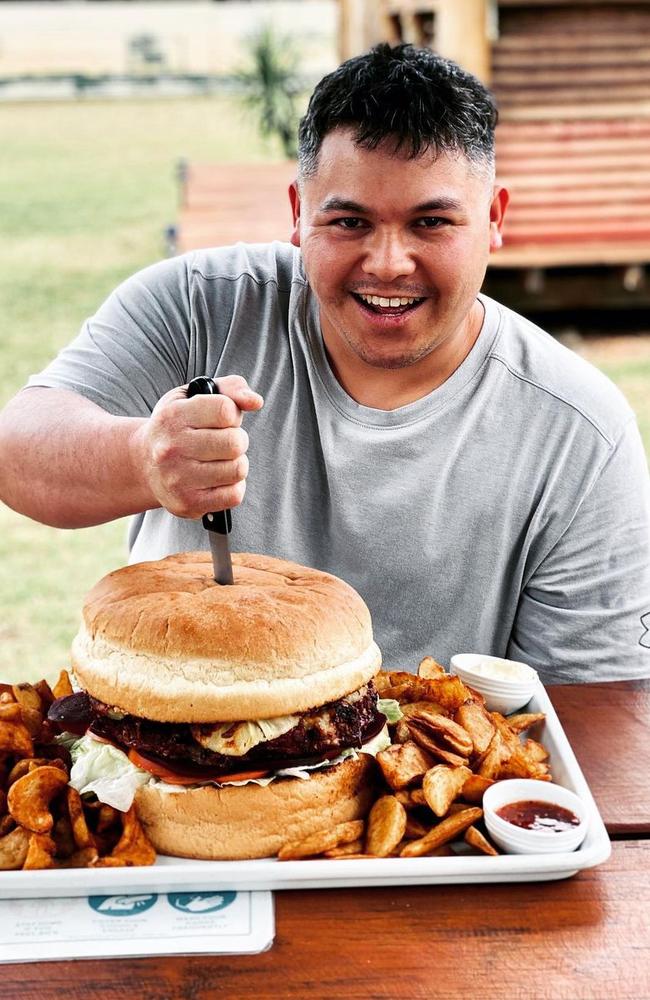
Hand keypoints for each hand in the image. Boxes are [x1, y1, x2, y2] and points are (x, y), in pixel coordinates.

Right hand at [134, 375, 262, 518]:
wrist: (144, 464)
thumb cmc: (179, 425)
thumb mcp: (196, 396)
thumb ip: (231, 388)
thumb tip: (255, 401)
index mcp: (173, 416)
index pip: (226, 410)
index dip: (232, 414)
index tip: (222, 419)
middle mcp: (172, 448)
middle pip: (235, 443)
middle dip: (237, 440)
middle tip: (223, 442)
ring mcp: (178, 479)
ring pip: (238, 470)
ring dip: (236, 464)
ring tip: (219, 460)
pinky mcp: (188, 503)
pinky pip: (234, 495)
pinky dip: (233, 487)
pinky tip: (218, 479)